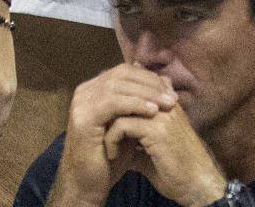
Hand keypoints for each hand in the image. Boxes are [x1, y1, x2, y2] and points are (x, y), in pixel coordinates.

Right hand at [50, 63, 181, 204]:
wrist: (89, 183)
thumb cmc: (110, 157)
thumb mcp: (130, 127)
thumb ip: (141, 107)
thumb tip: (164, 85)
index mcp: (93, 90)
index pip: (123, 71)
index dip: (148, 77)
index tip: (170, 90)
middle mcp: (85, 92)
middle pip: (120, 74)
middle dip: (150, 83)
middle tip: (172, 97)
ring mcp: (82, 103)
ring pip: (117, 85)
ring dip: (146, 92)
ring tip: (167, 103)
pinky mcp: (84, 118)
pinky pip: (112, 103)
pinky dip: (134, 104)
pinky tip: (152, 111)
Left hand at [106, 102, 229, 205]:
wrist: (197, 186)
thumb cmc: (174, 169)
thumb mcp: (149, 147)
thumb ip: (132, 133)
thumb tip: (109, 130)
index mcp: (163, 102)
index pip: (130, 84)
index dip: (111, 100)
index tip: (100, 120)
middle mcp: (163, 102)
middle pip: (122, 90)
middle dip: (105, 111)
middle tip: (96, 128)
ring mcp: (161, 114)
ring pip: (119, 106)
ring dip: (105, 126)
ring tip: (104, 144)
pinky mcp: (157, 129)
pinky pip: (122, 124)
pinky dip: (111, 139)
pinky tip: (112, 154)